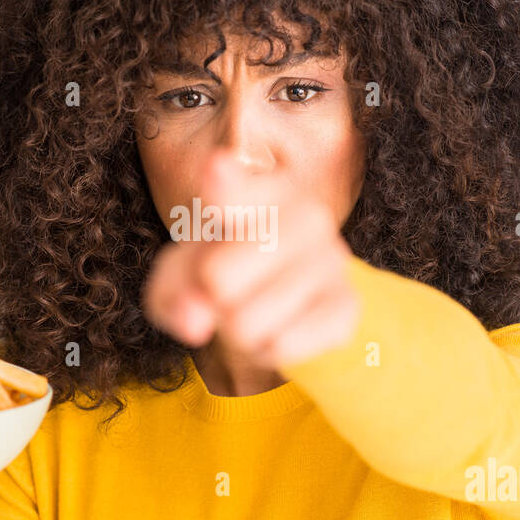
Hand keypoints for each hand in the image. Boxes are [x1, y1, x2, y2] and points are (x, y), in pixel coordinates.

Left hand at [142, 150, 359, 369]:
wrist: (292, 304)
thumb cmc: (228, 276)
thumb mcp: (183, 277)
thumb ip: (172, 293)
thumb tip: (194, 323)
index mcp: (259, 191)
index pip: (233, 187)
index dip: (222, 184)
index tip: (214, 169)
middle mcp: (305, 214)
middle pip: (218, 279)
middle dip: (212, 300)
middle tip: (230, 292)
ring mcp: (333, 258)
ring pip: (246, 322)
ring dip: (239, 332)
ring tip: (257, 310)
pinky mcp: (347, 304)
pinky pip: (280, 346)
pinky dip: (266, 350)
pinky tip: (281, 328)